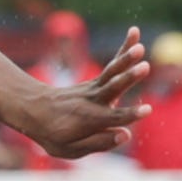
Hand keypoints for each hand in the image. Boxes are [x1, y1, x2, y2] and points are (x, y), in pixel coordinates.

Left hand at [22, 27, 150, 158]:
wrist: (35, 111)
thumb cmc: (55, 135)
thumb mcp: (70, 149)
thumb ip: (99, 142)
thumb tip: (126, 134)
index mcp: (90, 120)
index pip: (114, 118)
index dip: (130, 115)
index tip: (147, 110)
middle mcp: (94, 101)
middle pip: (113, 88)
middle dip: (129, 78)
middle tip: (145, 67)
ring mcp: (95, 88)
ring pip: (112, 72)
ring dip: (126, 59)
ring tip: (140, 47)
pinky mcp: (97, 81)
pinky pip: (113, 64)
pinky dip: (124, 48)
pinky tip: (135, 32)